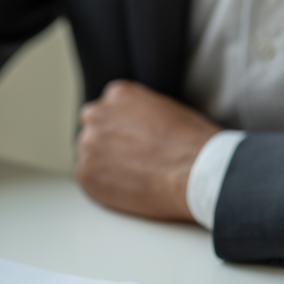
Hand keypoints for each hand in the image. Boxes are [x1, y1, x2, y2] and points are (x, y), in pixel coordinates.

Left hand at [76, 80, 220, 222]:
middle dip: (109, 146)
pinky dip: (104, 187)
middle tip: (133, 161)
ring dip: (106, 166)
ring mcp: (88, 145)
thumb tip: (133, 127)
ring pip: (91, 156)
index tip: (133, 143)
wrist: (197, 171)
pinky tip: (129, 188)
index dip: (121, 130)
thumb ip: (139, 113)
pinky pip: (89, 180)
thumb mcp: (166, 108)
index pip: (108, 111)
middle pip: (94, 132)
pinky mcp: (86, 175)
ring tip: (135, 176)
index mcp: (118, 95)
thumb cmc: (192, 142)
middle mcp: (96, 115)